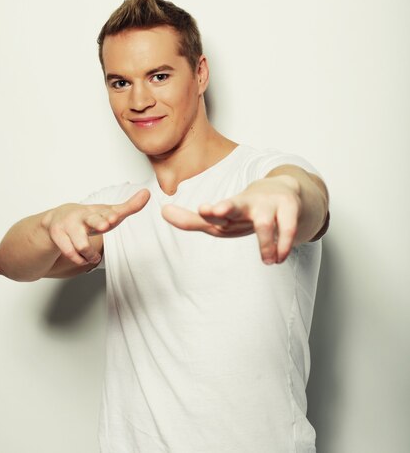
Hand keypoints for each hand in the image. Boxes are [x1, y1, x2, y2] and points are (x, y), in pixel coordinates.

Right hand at [42, 188, 149, 266]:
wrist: (57, 219)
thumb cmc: (89, 218)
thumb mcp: (108, 213)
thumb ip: (129, 206)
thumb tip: (147, 193)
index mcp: (96, 210)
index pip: (106, 212)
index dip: (110, 215)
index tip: (115, 217)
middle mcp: (82, 215)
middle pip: (91, 220)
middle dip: (98, 222)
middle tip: (105, 225)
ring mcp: (68, 225)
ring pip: (81, 244)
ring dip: (90, 255)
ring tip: (94, 257)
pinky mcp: (57, 235)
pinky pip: (70, 252)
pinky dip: (79, 259)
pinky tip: (83, 258)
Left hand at [161, 176, 301, 264]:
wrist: (285, 190)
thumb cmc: (247, 208)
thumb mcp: (222, 217)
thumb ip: (193, 220)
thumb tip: (162, 212)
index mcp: (229, 207)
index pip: (213, 212)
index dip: (205, 213)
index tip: (195, 210)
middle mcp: (247, 203)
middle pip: (235, 205)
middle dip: (225, 208)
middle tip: (212, 211)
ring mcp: (268, 205)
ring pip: (264, 223)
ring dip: (264, 242)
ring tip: (268, 261)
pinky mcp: (289, 208)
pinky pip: (288, 228)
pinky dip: (284, 244)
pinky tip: (280, 257)